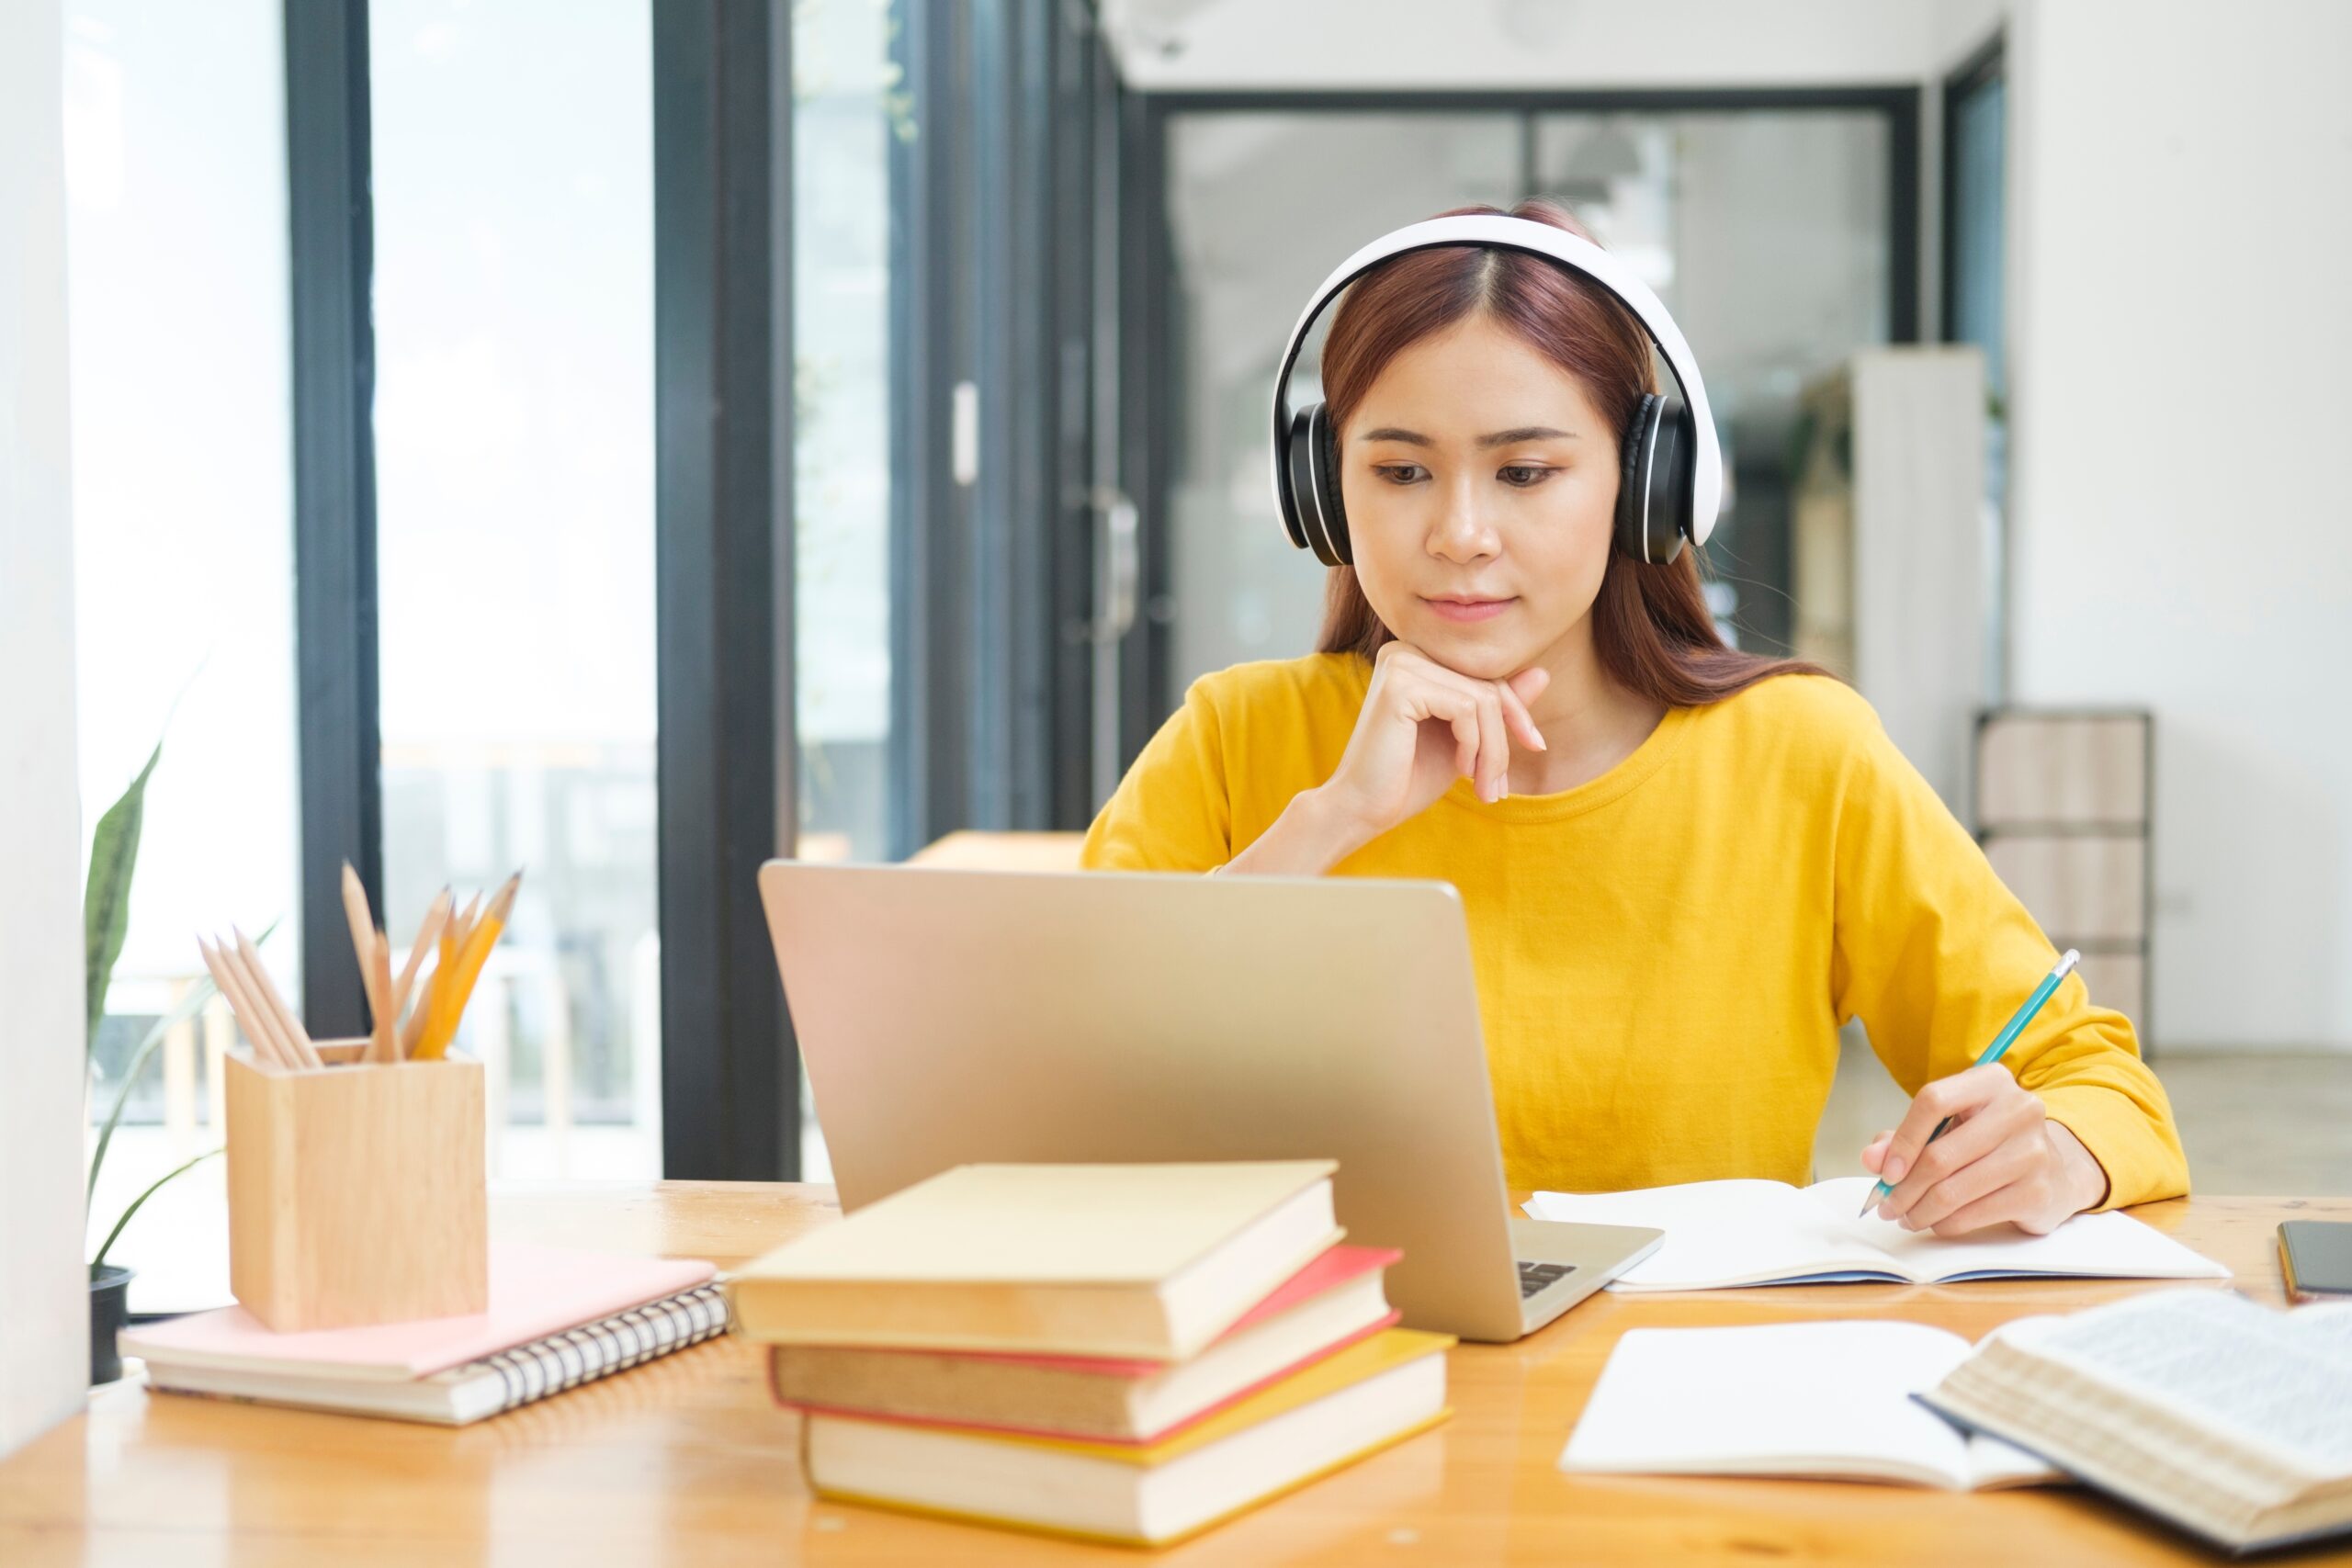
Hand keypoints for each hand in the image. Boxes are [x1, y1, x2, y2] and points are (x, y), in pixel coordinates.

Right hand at [1316, 641, 1549, 839]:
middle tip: (1500, 785)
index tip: (1535, 747)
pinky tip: (1460, 768)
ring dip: (1493, 750)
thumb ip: (1496, 706)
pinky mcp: (1401, 684)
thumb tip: (1542, 672)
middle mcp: (1406, 650)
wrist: (1362, 810)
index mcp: (1418, 658)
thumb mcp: (1466, 740)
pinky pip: (1467, 708)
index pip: (1485, 675)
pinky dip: (1474, 744)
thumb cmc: (1407, 778)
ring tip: (1484, 786)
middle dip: (1504, 738)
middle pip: (1487, 685)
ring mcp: (1401, 663)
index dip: (1516, 712)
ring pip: (1483, 699)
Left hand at [1860, 1065, 2110, 1235]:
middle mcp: (2018, 1109)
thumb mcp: (1950, 1127)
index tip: (1885, 1171)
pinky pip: (1973, 1214)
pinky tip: (1935, 1223)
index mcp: (1991, 1081)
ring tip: (1906, 1217)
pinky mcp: (2037, 1192)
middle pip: (1940, 1155)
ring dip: (1920, 1211)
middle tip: (1887, 1206)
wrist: (2056, 1171)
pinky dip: (1945, 1223)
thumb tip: (1872, 1159)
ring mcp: (2033, 1152)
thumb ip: (1904, 1137)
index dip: (1903, 1139)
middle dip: (1904, 1189)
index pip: (1933, 1100)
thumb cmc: (1990, 1144)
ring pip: (1954, 1190)